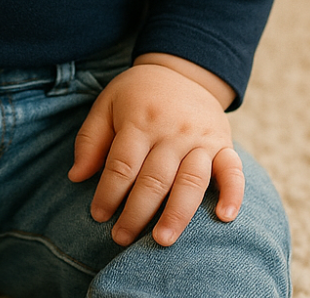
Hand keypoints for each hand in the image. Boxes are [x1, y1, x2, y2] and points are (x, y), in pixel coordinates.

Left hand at [68, 59, 242, 246]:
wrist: (181, 70)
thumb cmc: (138, 93)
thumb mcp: (107, 103)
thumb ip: (90, 139)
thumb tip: (76, 176)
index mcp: (140, 119)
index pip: (122, 164)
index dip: (108, 193)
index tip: (98, 215)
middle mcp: (171, 131)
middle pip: (154, 179)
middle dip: (136, 213)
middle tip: (121, 238)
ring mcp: (200, 139)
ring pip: (191, 181)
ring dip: (177, 213)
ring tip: (162, 240)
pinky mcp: (223, 144)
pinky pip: (233, 170)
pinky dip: (233, 194)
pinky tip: (224, 217)